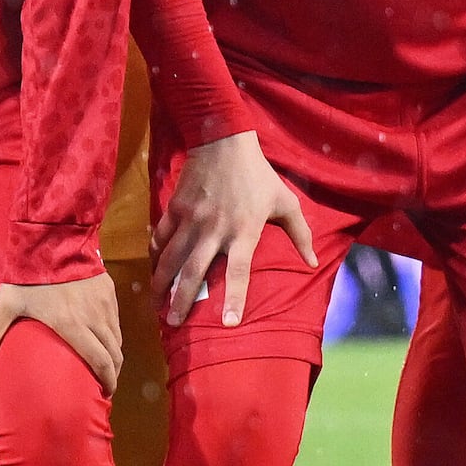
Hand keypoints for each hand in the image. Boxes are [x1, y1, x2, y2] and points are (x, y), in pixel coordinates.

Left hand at [0, 274, 123, 392]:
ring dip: (115, 354)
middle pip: (114, 354)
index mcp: (73, 326)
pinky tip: (106, 339)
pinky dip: (114, 335)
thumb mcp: (6, 304)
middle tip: (105, 385)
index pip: (100, 361)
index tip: (105, 393)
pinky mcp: (109, 291)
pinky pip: (116, 320)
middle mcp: (94, 318)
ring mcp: (104, 304)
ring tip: (106, 365)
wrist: (52, 238)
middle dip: (113, 373)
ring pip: (118, 337)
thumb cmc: (28, 276)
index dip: (107, 380)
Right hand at [150, 131, 315, 327]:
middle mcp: (215, 230)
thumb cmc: (259, 175)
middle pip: (195, 271)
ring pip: (172, 257)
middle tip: (173, 323)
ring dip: (163, 282)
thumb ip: (300, 234)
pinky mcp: (176, 208)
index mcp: (244, 231)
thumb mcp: (286, 202)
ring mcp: (192, 219)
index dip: (235, 298)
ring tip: (157, 304)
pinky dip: (155, 254)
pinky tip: (153, 270)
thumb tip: (313, 264)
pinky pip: (161, 236)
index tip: (229, 324)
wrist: (224, 141)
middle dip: (182, 299)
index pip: (239, 272)